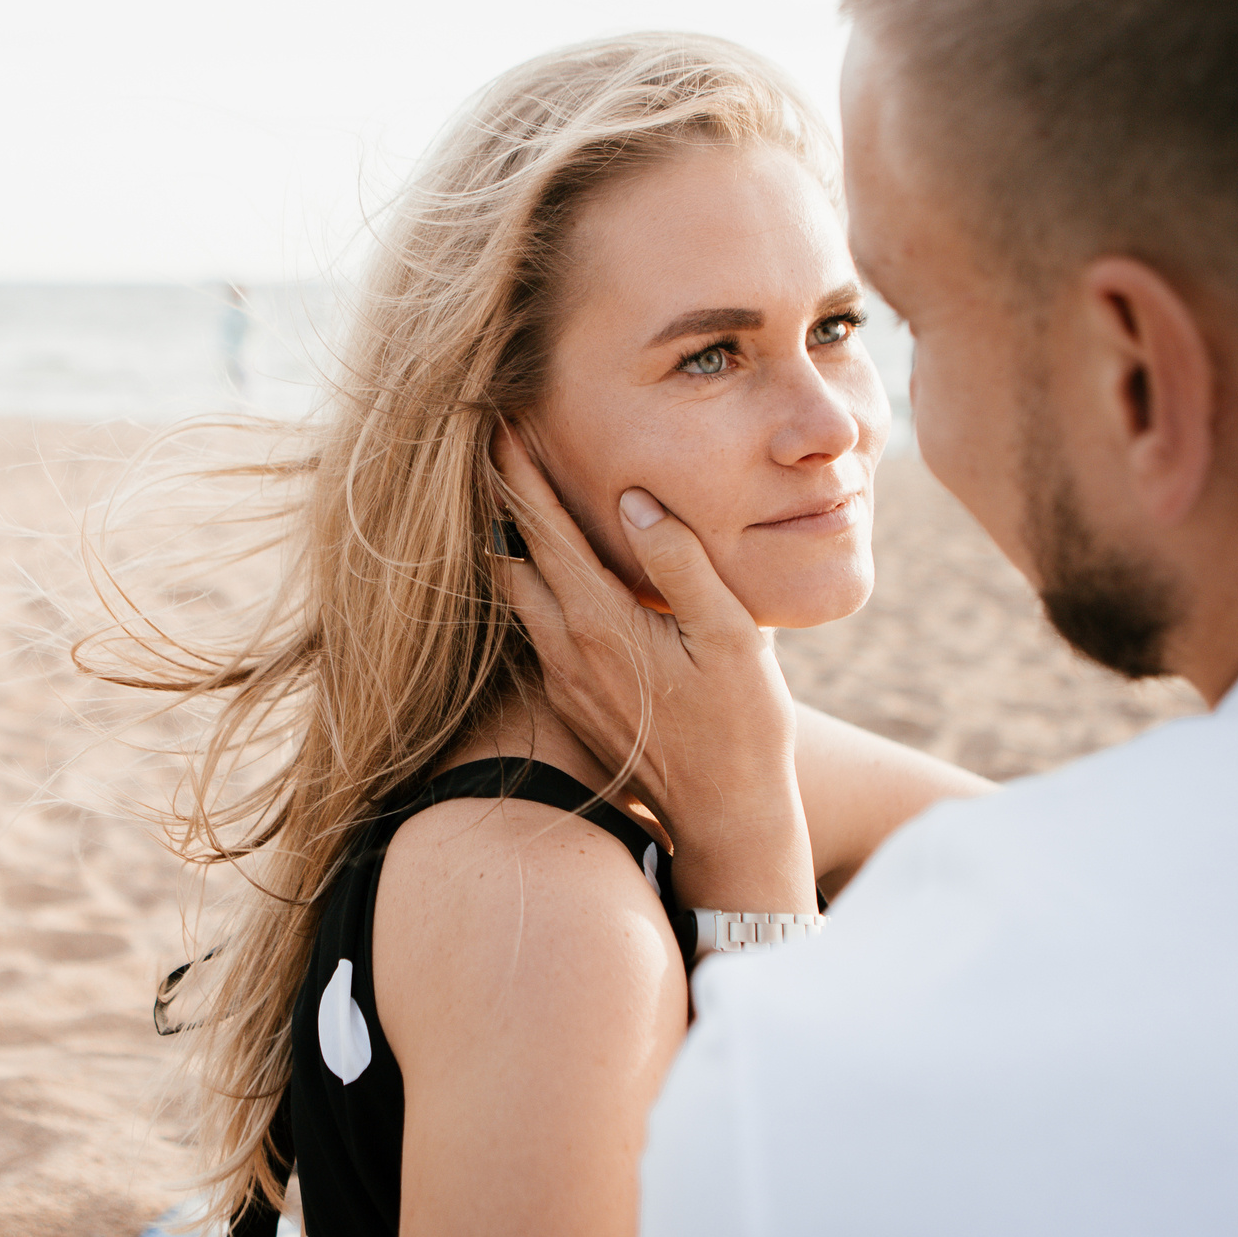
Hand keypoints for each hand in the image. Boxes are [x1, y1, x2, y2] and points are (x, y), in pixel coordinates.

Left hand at [492, 425, 816, 914]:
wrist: (725, 819)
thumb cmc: (742, 726)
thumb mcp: (731, 637)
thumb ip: (681, 561)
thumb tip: (635, 498)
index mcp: (599, 621)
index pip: (541, 527)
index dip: (517, 468)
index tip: (497, 418)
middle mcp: (564, 647)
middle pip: (510, 553)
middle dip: (501, 495)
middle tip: (494, 440)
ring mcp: (561, 677)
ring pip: (516, 591)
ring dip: (511, 539)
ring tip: (513, 490)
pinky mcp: (570, 699)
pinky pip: (536, 624)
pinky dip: (533, 581)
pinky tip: (551, 565)